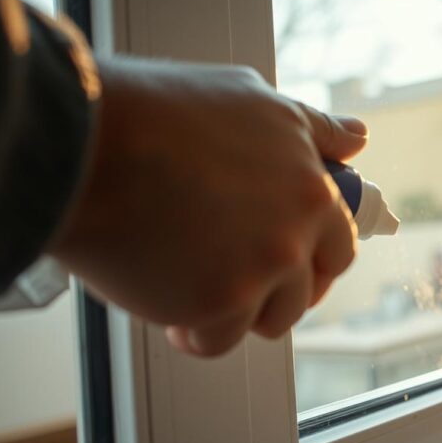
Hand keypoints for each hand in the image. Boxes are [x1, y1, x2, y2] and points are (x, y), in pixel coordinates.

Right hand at [49, 58, 366, 356]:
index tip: (293, 261)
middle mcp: (296, 234)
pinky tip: (171, 307)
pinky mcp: (215, 305)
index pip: (340, 244)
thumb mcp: (254, 102)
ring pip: (265, 320)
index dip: (316, 257)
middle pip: (306, 291)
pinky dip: (195, 332)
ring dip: (235, 311)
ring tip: (193, 283)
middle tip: (237, 278)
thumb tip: (358, 138)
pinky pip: (218, 340)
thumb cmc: (160, 113)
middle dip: (276, 291)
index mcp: (312, 188)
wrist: (83, 142)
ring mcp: (259, 273)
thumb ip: (313, 129)